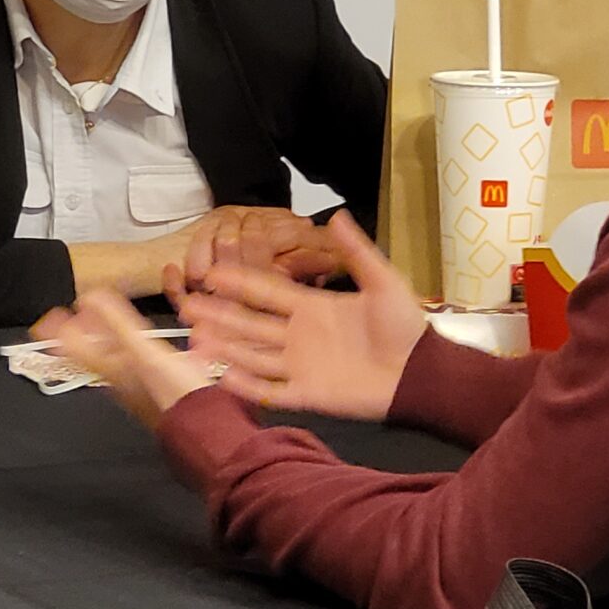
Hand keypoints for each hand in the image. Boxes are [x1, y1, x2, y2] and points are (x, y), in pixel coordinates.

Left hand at [30, 292, 218, 429]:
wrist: (203, 426)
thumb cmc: (173, 392)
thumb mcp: (143, 350)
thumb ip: (116, 323)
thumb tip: (88, 297)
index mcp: (109, 368)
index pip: (73, 347)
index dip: (58, 331)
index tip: (48, 317)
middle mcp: (117, 378)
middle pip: (89, 352)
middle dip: (80, 333)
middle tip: (68, 319)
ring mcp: (134, 384)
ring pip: (109, 358)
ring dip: (101, 340)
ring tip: (98, 326)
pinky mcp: (153, 387)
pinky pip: (130, 363)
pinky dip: (125, 349)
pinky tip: (137, 345)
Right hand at [176, 213, 425, 420]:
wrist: (421, 372)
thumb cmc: (405, 327)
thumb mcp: (382, 282)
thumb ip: (356, 253)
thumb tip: (336, 215)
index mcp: (311, 307)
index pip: (266, 292)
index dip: (239, 283)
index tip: (210, 273)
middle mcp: (298, 336)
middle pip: (250, 324)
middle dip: (219, 315)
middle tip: (187, 307)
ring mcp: (300, 366)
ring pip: (253, 355)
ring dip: (226, 347)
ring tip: (196, 340)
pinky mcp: (309, 393)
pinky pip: (272, 390)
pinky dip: (248, 385)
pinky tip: (224, 376)